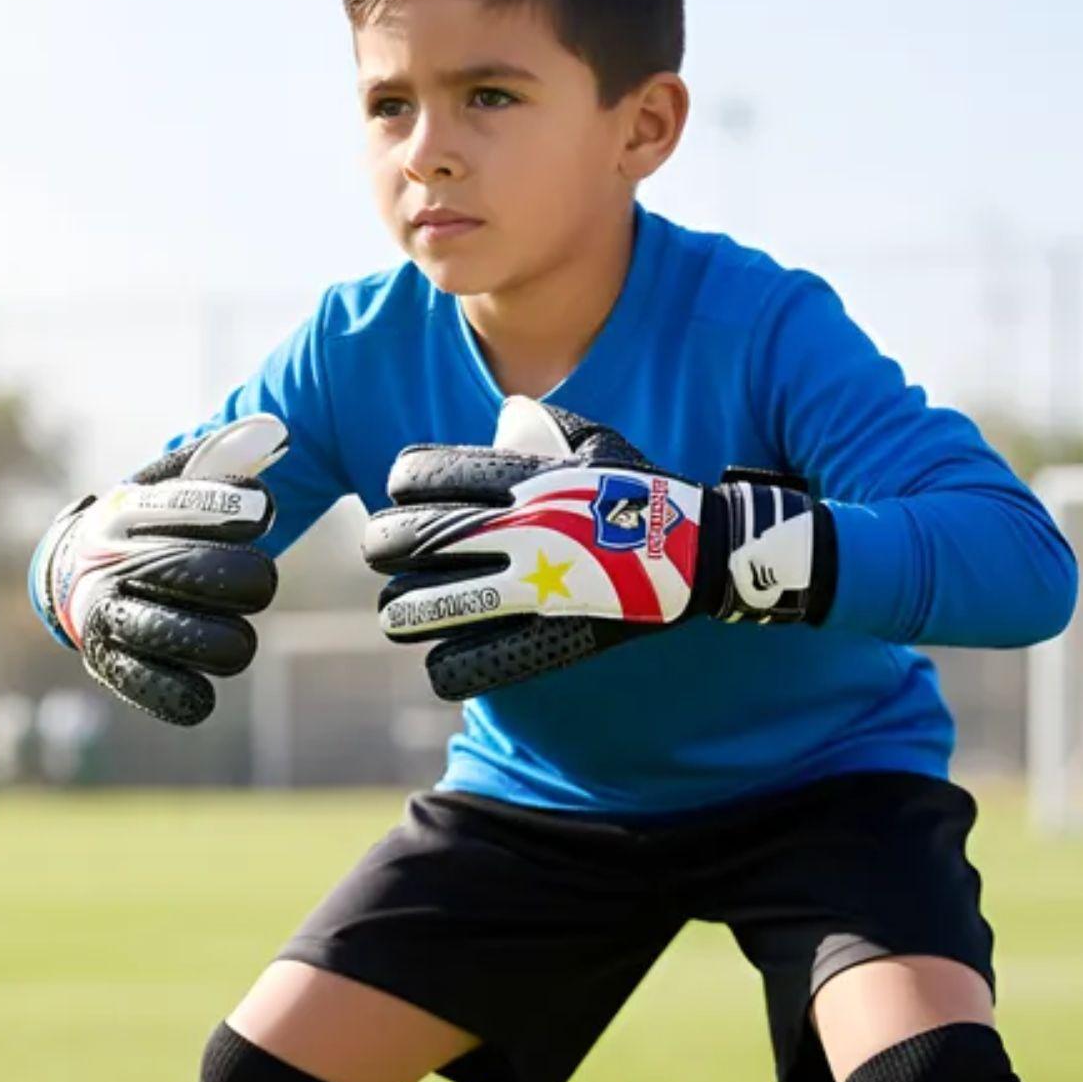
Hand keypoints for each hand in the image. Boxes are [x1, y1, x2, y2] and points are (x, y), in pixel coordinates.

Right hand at [29, 414, 285, 725]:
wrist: (69, 574)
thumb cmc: (145, 525)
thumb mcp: (172, 483)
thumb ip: (223, 458)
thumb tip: (278, 432)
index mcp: (131, 513)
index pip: (187, 505)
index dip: (231, 509)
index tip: (263, 511)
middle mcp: (117, 563)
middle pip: (210, 574)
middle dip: (250, 578)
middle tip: (255, 580)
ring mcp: (113, 618)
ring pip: (206, 641)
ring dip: (233, 641)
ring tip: (234, 634)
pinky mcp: (116, 668)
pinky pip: (171, 693)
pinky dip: (194, 694)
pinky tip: (203, 685)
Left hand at [361, 397, 834, 699]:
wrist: (700, 553)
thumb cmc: (644, 495)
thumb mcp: (594, 445)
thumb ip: (540, 431)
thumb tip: (503, 415)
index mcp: (519, 478)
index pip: (419, 475)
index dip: (402, 485)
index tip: (405, 494)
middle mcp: (512, 530)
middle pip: (404, 539)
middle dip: (382, 545)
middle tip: (384, 554)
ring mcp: (525, 587)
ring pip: (420, 607)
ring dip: (402, 612)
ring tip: (401, 614)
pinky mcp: (543, 637)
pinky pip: (463, 666)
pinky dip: (444, 666)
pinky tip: (442, 660)